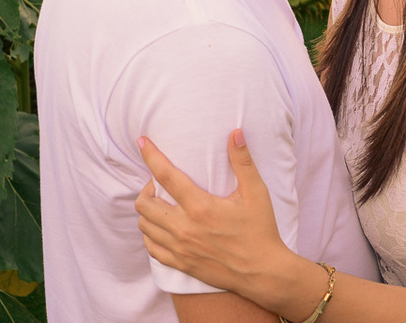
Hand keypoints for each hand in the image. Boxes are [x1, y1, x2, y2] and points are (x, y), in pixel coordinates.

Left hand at [136, 129, 291, 303]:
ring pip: (144, 225)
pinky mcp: (180, 264)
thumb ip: (243, 161)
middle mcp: (184, 228)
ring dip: (147, 211)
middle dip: (147, 188)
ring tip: (162, 204)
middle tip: (162, 184)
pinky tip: (163, 227)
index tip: (143, 141)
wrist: (262, 272)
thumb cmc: (261, 230)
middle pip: (144, 204)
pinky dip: (151, 234)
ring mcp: (180, 248)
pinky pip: (151, 248)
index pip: (165, 175)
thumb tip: (235, 133)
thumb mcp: (256, 193)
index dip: (151, 155)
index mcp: (200, 206)